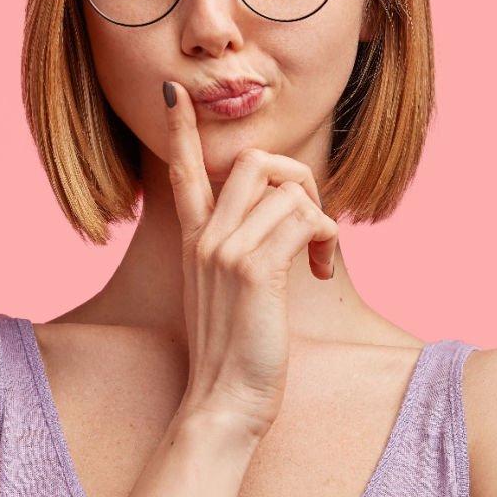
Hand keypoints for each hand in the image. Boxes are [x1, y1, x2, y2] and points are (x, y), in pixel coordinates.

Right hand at [160, 80, 339, 440]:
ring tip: (317, 258)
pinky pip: (303, 219)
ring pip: (287, 188)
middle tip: (313, 223)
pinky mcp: (255, 271)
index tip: (171, 92)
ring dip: (320, 218)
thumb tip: (281, 223)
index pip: (183, 171)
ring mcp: (226, 252)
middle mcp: (205, 238)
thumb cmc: (235, 354)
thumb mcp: (228, 293)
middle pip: (256, 161)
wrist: (223, 403)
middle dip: (301, 179)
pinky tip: (318, 270)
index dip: (179, 130)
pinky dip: (324, 238)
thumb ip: (241, 254)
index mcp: (194, 240)